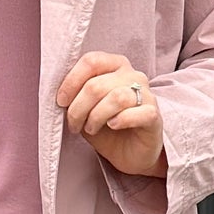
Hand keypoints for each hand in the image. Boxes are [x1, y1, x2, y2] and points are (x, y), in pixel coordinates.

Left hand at [56, 49, 167, 178]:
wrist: (130, 153)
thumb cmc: (107, 128)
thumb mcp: (85, 109)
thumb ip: (76, 96)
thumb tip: (60, 94)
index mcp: (115, 66)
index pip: (91, 61)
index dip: (71, 81)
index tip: (61, 101)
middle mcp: (133, 75)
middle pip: (97, 84)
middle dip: (78, 107)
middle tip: (74, 124)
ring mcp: (146, 95)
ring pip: (116, 97)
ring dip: (96, 116)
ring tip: (91, 128)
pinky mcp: (153, 115)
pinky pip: (138, 113)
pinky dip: (120, 120)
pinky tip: (113, 126)